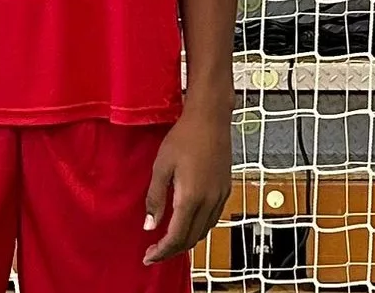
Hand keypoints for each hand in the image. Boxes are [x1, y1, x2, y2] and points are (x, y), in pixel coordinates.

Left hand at [142, 108, 231, 265]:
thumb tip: (150, 225)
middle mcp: (209, 201)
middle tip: (155, 252)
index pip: (177, 237)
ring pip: (204, 231)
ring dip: (186, 241)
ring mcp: (220, 196)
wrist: (210, 118)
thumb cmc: (183, 137)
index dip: (162, 251)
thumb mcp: (161, 167)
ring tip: (169, 242)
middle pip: (192, 239)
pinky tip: (188, 223)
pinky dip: (199, 228)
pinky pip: (213, 219)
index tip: (149, 256)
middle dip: (172, 250)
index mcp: (191, 197)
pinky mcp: (225, 190)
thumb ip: (155, 198)